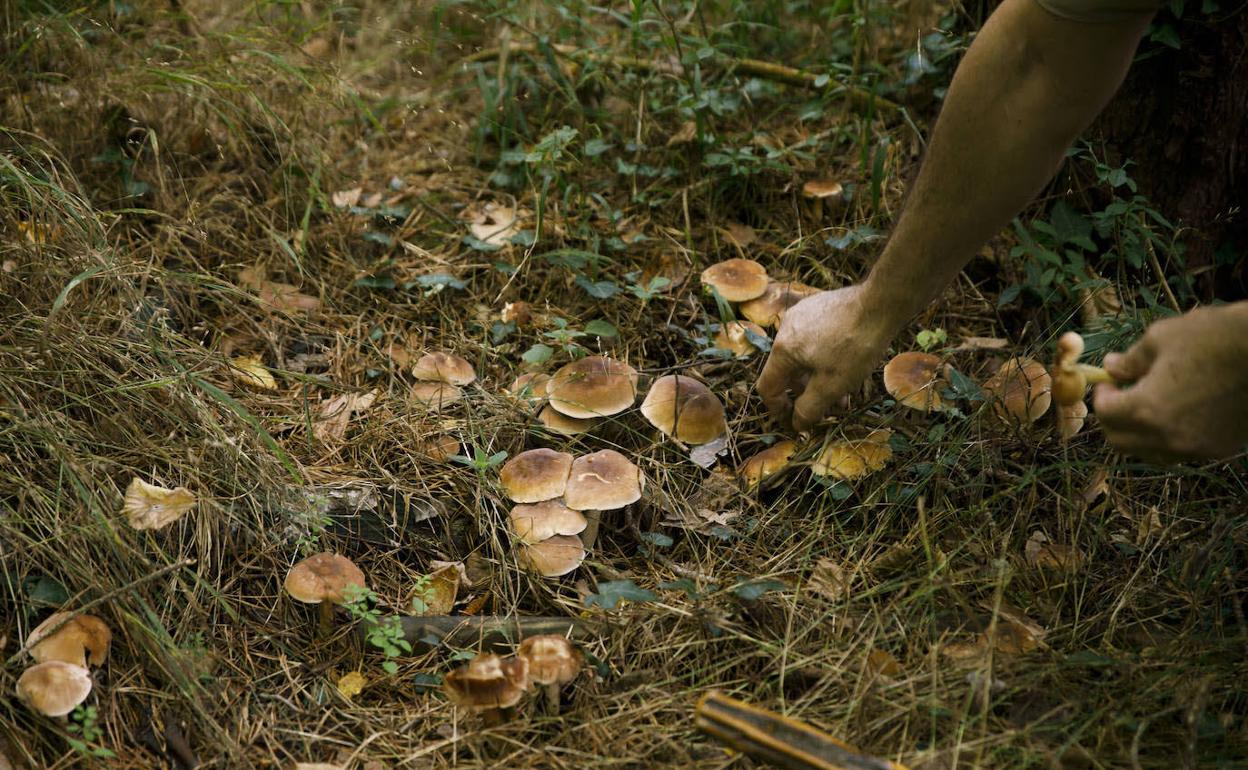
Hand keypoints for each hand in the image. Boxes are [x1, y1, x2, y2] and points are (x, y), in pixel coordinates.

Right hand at [756, 285, 895, 431]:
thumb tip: (797, 424)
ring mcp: (802, 314)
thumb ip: (809, 408)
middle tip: (828, 408)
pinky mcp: (819, 306)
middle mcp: (786, 329)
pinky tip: (846, 364)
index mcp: (783, 349)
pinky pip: (813, 339)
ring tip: (843, 392)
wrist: (880, 302)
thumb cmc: (855, 346)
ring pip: (802, 355)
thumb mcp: (832, 386)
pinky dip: (823, 357)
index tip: (795, 422)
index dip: (778, 410)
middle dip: (805, 394)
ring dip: (817, 378)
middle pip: (787, 371)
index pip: (768, 387)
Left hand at [1092, 303, 1247, 462]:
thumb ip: (1130, 360)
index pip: (1105, 414)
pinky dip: (1168, 438)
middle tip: (1121, 395)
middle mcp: (1167, 437)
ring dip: (1139, 433)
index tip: (1107, 382)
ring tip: (1149, 403)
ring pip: (1149, 452)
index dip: (1101, 396)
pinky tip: (1178, 412)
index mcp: (1146, 409)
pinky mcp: (1219, 449)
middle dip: (1113, 419)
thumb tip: (1110, 368)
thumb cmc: (1214, 337)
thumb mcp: (1162, 338)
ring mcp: (1195, 448)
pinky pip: (1180, 452)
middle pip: (1120, 441)